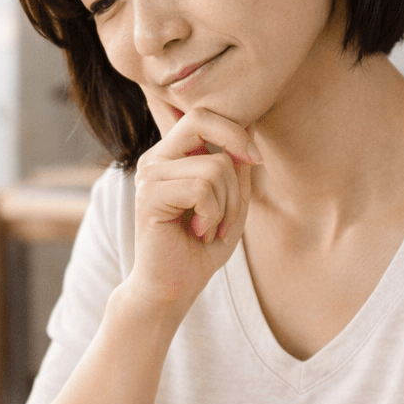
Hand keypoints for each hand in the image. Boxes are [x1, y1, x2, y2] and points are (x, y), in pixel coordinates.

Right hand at [123, 107, 259, 318]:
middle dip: (236, 150)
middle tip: (239, 193)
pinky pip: (202, 189)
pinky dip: (212, 214)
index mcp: (171, 156)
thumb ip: (237, 166)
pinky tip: (199, 232)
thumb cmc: (200, 249)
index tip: (255, 160)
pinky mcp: (149, 196)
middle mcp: (155, 159)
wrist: (172, 289)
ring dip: (227, 204)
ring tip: (212, 227)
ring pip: (214, 166)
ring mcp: (149, 175)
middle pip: (202, 121)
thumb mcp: (231, 202)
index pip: (203, 115)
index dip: (235, 130)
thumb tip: (250, 125)